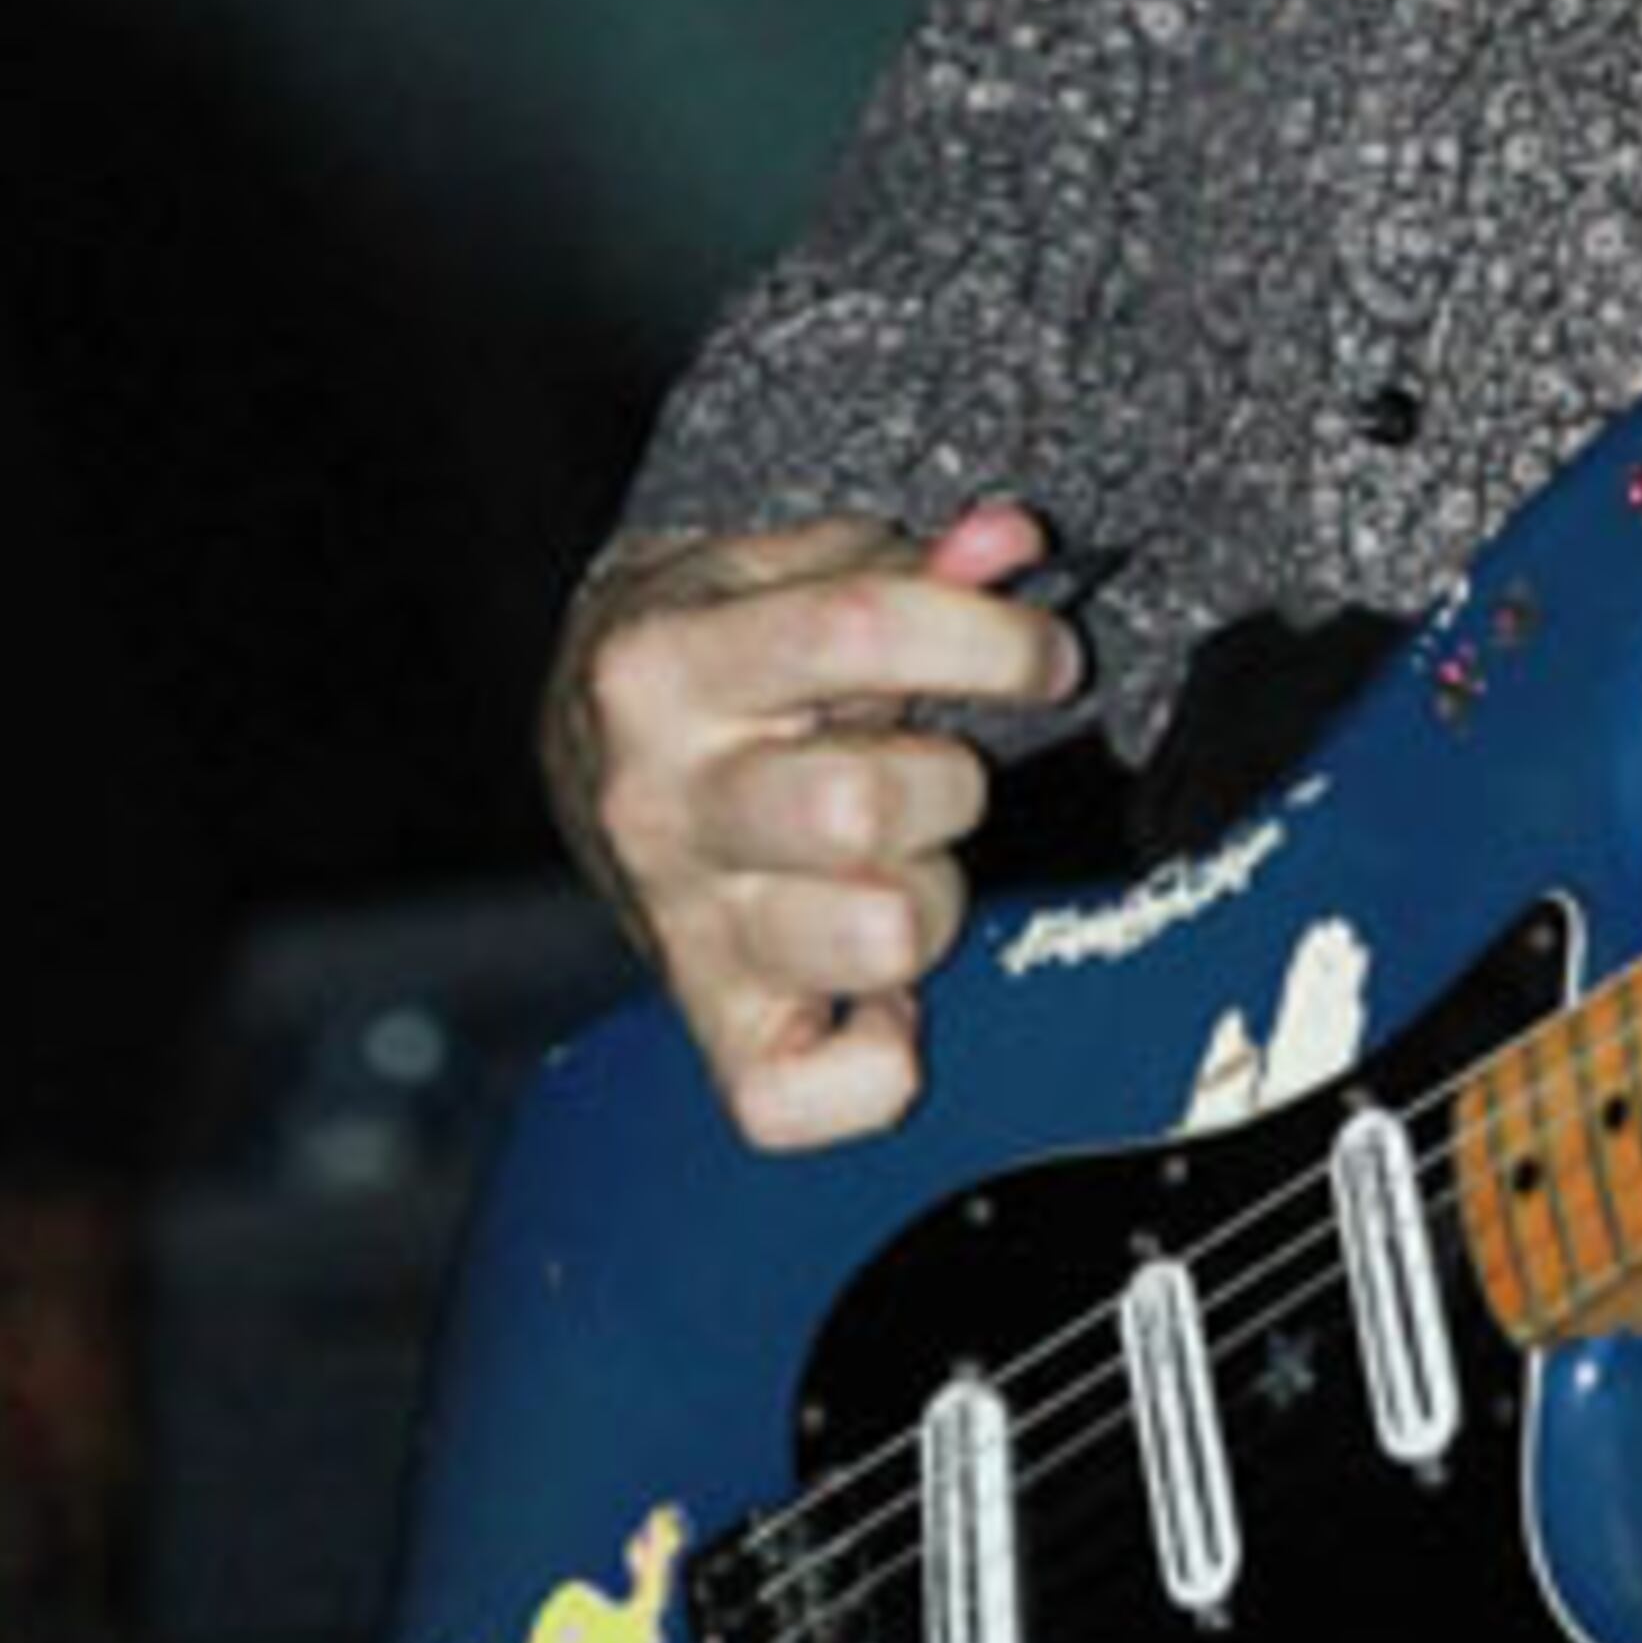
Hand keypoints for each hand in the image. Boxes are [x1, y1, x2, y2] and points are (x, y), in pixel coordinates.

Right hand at [542, 499, 1082, 1151]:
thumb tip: (1008, 545)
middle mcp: (661, 803)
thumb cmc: (728, 652)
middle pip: (863, 803)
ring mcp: (682, 926)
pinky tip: (891, 993)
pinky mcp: (710, 1024)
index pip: (859, 632)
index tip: (1043, 655)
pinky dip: (875, 1061)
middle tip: (939, 765)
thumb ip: (909, 560)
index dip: (992, 638)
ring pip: (873, 935)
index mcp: (665, 669)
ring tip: (906, 860)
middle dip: (950, 776)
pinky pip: (795, 1097)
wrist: (598, 742)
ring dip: (933, 894)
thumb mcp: (793, 573)